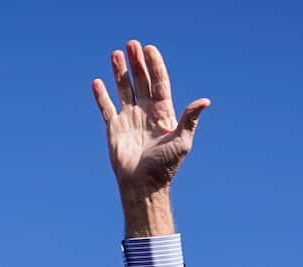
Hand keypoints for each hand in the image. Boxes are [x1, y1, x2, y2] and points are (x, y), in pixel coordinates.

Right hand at [91, 40, 208, 234]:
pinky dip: (101, 96)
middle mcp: (146, 112)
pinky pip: (106, 108)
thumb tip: (205, 101)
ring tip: (115, 53)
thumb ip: (190, 119)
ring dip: (119, 72)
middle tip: (131, 44)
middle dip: (137, 63)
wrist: (144, 185)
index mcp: (163, 113)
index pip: (159, 83)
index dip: (155, 66)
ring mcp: (129, 119)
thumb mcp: (182, 141)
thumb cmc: (165, 166)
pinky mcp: (114, 128)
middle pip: (141, 81)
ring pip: (124, 89)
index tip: (150, 49)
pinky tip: (97, 82)